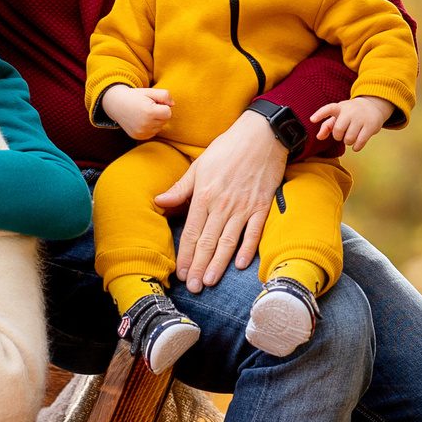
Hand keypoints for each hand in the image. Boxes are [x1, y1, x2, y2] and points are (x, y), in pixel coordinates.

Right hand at [100, 85, 173, 141]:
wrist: (116, 105)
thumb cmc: (135, 97)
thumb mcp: (149, 91)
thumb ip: (165, 95)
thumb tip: (172, 104)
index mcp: (149, 112)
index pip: (168, 112)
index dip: (163, 106)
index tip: (153, 102)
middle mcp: (145, 124)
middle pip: (164, 120)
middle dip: (159, 113)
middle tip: (147, 107)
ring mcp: (141, 132)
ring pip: (159, 127)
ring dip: (155, 120)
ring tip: (143, 114)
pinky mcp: (138, 137)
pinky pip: (153, 132)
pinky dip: (150, 127)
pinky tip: (141, 120)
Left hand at [152, 109, 286, 289]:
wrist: (261, 134)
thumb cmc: (227, 148)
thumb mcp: (199, 165)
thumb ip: (180, 188)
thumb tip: (159, 202)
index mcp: (203, 195)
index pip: (191, 232)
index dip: (185, 255)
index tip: (180, 272)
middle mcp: (222, 204)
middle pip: (207, 242)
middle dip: (199, 266)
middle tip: (193, 287)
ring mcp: (244, 206)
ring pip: (228, 242)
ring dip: (218, 264)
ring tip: (210, 281)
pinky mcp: (262, 205)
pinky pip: (254, 232)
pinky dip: (247, 249)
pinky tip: (240, 265)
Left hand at [311, 95, 394, 151]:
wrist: (373, 106)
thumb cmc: (351, 113)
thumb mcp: (339, 115)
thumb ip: (327, 126)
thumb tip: (319, 137)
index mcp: (339, 108)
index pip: (328, 109)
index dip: (319, 114)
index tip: (312, 119)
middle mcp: (350, 111)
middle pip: (338, 130)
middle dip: (338, 137)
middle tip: (342, 135)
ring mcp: (361, 118)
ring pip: (349, 138)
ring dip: (348, 142)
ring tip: (351, 136)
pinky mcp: (370, 125)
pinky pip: (360, 142)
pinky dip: (356, 147)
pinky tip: (356, 146)